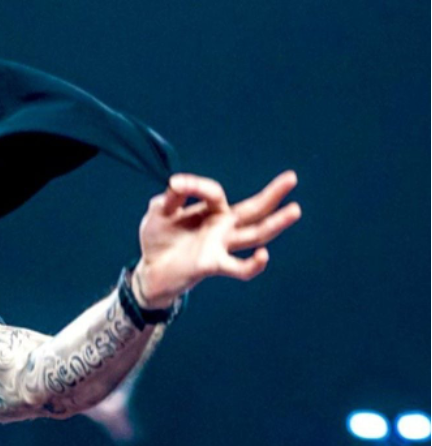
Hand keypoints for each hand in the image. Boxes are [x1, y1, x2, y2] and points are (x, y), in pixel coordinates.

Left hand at [133, 170, 301, 307]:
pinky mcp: (213, 264)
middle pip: (254, 209)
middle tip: (292, 177)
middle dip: (273, 194)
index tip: (175, 184)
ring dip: (276, 223)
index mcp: (211, 211)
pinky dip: (253, 265)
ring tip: (295, 209)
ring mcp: (221, 246)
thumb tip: (176, 184)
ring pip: (255, 235)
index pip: (215, 192)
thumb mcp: (159, 211)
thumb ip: (170, 198)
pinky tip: (263, 255)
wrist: (150, 269)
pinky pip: (239, 268)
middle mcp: (222, 227)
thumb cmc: (159, 238)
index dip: (197, 185)